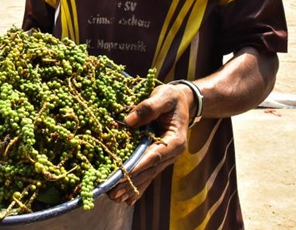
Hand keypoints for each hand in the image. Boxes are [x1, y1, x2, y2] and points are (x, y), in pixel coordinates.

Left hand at [107, 82, 195, 204]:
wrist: (183, 102)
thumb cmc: (172, 98)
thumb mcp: (164, 96)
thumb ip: (149, 107)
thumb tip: (129, 121)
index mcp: (175, 141)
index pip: (154, 156)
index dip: (138, 166)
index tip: (122, 175)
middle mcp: (171, 153)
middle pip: (149, 170)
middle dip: (130, 182)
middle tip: (112, 192)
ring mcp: (166, 158)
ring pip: (147, 175)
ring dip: (131, 187)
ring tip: (114, 198)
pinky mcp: (159, 158)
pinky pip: (148, 174)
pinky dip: (137, 185)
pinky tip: (127, 198)